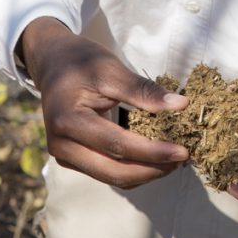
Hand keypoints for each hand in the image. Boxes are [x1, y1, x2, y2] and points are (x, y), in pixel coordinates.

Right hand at [19, 17, 188, 188]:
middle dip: (152, 169)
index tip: (182, 150)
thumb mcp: (111, 69)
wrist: (54, 62)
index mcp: (68, 121)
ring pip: (112, 177)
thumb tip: (181, 106)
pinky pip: (106, 171)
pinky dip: (132, 168)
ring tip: (173, 160)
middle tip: (183, 158)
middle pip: (114, 171)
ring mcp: (65, 156)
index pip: (117, 145)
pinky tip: (154, 158)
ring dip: (145, 172)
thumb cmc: (82, 61)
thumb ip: (143, 91)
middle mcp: (62, 146)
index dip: (152, 152)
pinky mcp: (73, 158)